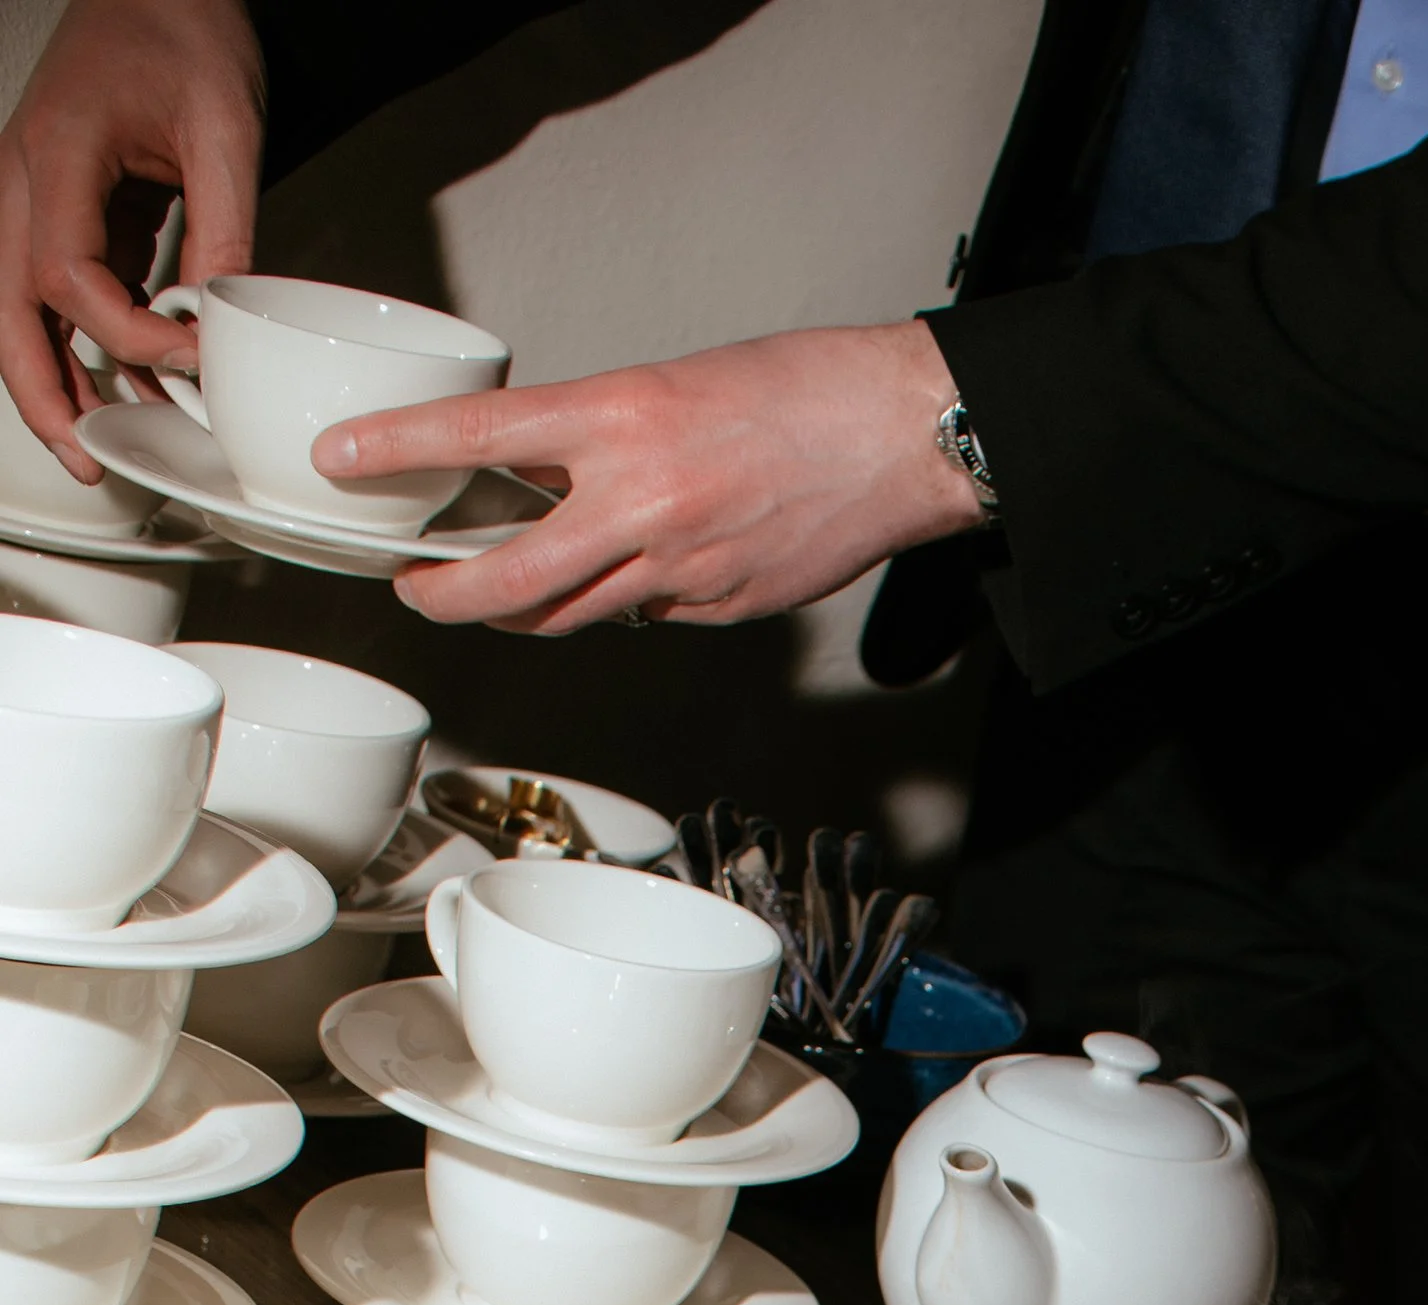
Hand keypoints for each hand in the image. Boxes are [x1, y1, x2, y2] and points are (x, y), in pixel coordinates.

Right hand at [0, 0, 261, 468]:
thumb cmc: (181, 29)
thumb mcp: (225, 127)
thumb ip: (224, 228)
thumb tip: (221, 323)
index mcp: (57, 152)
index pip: (68, 276)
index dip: (125, 336)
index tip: (188, 358)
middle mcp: (26, 178)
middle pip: (10, 309)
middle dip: (41, 391)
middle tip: (85, 456)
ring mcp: (37, 195)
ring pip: (20, 309)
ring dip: (53, 379)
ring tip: (95, 444)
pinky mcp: (66, 210)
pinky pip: (59, 293)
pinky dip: (84, 346)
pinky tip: (125, 387)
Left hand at [309, 320, 981, 632]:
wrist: (900, 436)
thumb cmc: (802, 391)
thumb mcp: (672, 384)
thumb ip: (599, 437)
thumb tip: (538, 481)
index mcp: (622, 417)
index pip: (479, 436)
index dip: (398, 451)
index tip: (345, 460)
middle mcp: (642, 500)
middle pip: (508, 580)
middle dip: (444, 595)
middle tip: (414, 586)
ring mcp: (680, 568)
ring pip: (570, 613)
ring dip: (524, 606)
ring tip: (498, 589)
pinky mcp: (718, 609)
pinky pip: (644, 615)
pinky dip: (624, 597)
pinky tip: (640, 568)